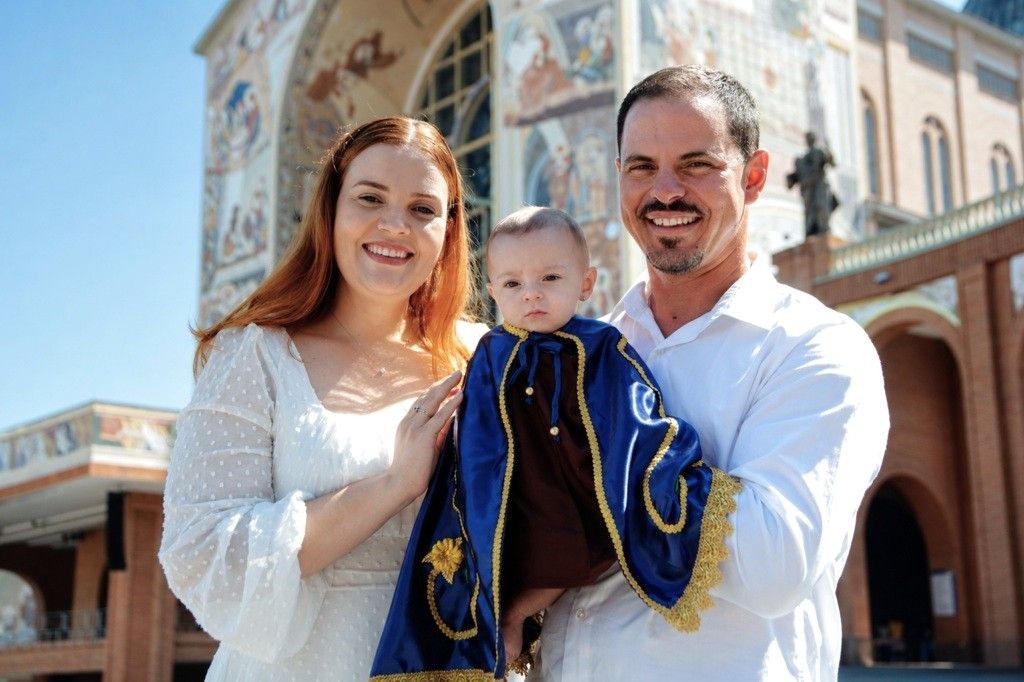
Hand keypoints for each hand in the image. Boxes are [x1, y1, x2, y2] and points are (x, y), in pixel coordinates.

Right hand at [387, 371, 462, 501]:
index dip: (436, 390)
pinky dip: (451, 404)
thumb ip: (435, 432)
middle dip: (443, 383)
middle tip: (457, 373)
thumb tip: (450, 419)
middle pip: (427, 395)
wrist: (398, 484)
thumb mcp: (424, 446)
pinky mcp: (424, 436)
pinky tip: (460, 395)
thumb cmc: (412, 470)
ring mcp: (415, 427)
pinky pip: (440, 416)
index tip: (448, 383)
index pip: (422, 401)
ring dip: (447, 386)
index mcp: (407, 423)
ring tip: (460, 376)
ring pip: (433, 400)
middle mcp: (409, 421)